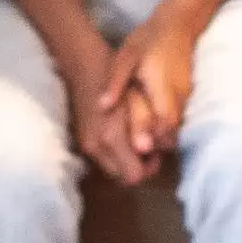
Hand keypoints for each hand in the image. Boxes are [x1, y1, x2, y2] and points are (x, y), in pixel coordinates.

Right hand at [56, 50, 156, 186]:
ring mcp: (86, 145)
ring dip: (125, 161)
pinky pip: (102, 159)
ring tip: (136, 140)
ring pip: (112, 169)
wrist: (84, 65)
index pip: (134, 175)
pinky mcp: (82, 141)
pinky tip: (121, 135)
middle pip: (122, 177)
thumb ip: (148, 129)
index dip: (149, 167)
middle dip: (138, 166)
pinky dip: (114, 154)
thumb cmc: (117, 78)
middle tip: (149, 148)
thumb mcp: (138, 101)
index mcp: (111, 137)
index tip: (156, 152)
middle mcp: (96, 147)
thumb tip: (159, 149)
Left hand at [101, 10, 201, 161]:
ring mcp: (186, 94)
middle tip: (138, 156)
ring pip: (178, 125)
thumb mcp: (126, 56)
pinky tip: (152, 129)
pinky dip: (167, 127)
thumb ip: (115, 82)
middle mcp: (178, 94)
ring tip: (142, 146)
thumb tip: (101, 107)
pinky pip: (179, 117)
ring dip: (162, 137)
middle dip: (157, 145)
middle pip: (173, 130)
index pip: (165, 121)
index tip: (138, 150)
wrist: (179, 22)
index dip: (154, 139)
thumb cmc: (149, 38)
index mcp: (161, 85)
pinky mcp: (187, 94)